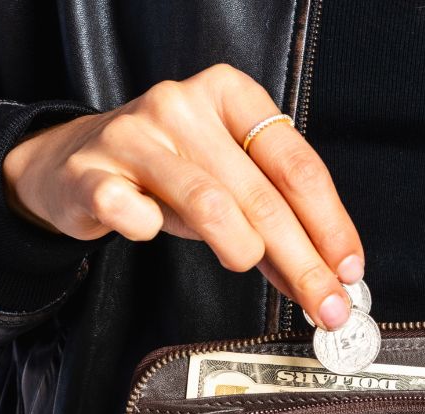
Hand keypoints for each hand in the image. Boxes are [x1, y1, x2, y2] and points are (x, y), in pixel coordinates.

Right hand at [1, 64, 362, 329]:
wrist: (76, 163)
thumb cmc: (169, 173)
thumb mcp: (231, 184)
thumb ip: (279, 224)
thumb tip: (328, 278)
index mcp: (231, 96)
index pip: (298, 167)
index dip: (331, 226)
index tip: (349, 271)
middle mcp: (185, 106)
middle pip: (263, 197)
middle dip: (304, 262)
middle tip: (327, 305)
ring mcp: (135, 135)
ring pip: (210, 205)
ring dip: (242, 251)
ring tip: (245, 264)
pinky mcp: (92, 171)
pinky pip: (132, 212)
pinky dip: (148, 229)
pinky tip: (151, 229)